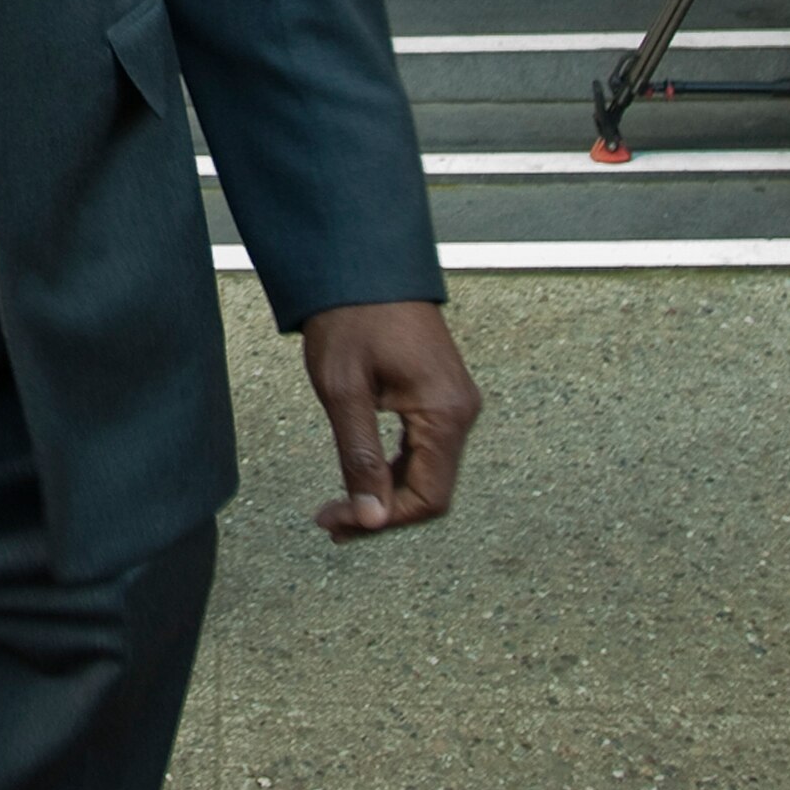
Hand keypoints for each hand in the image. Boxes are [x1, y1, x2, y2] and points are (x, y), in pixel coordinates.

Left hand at [299, 300, 481, 542]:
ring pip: (427, 472)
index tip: (338, 525)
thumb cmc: (350, 318)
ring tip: (338, 509)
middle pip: (431, 490)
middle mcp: (460, 412)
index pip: (429, 497)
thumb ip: (359, 456)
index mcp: (444, 413)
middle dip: (382, 512)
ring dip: (385, 494)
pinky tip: (361, 477)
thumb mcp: (343, 390)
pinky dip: (393, 469)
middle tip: (330, 523)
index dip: (384, 520)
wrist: (362, 264)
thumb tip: (372, 516)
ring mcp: (453, 403)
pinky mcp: (439, 395)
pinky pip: (424, 448)